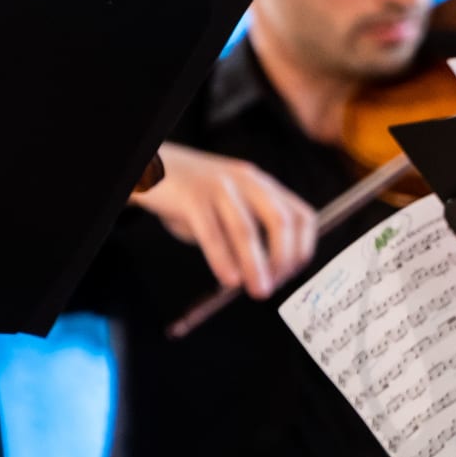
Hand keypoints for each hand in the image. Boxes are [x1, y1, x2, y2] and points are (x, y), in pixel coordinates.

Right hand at [133, 142, 317, 298]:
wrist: (153, 166)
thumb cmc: (193, 193)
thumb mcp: (229, 206)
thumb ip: (247, 232)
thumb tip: (264, 273)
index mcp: (263, 185)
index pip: (301, 216)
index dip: (302, 248)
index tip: (292, 273)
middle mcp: (247, 182)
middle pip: (281, 221)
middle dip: (283, 259)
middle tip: (274, 286)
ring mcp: (220, 187)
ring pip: (246, 229)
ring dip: (256, 265)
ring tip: (258, 290)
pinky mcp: (192, 197)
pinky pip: (212, 232)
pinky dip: (223, 259)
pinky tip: (229, 278)